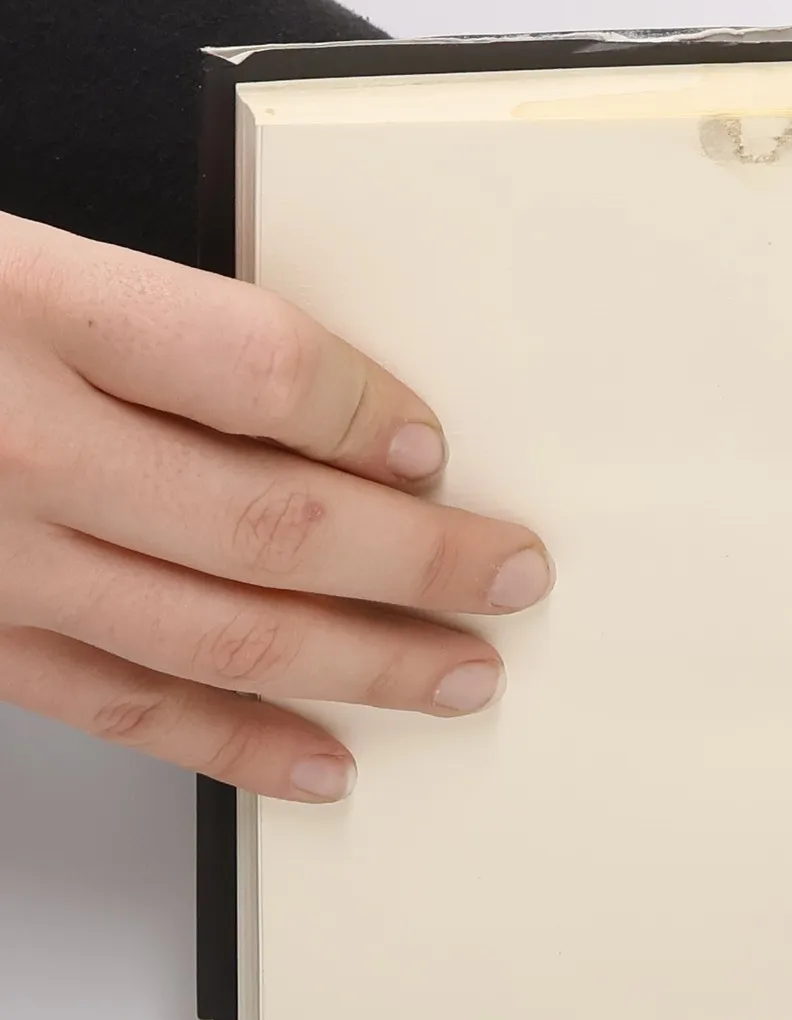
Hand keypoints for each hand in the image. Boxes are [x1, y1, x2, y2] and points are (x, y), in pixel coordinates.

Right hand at [0, 212, 552, 802]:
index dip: (364, 409)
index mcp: (29, 302)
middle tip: (513, 573)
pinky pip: (121, 708)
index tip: (437, 444)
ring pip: (215, 631)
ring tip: (463, 675)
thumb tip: (338, 413)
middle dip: (418, 559)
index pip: (252, 364)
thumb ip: (155, 327)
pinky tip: (324, 761)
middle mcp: (13, 438)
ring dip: (361, 663)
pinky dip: (234, 743)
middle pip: (267, 518)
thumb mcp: (10, 257)